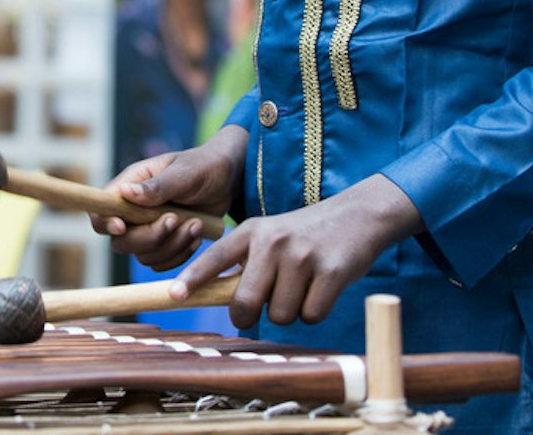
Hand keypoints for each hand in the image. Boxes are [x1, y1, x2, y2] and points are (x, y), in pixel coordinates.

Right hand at [92, 128, 244, 271]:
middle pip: (122, 241)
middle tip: (176, 219)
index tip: (123, 226)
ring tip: (196, 224)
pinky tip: (197, 234)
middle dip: (150, 237)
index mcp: (130, 186)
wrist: (229, 179)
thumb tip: (126, 193)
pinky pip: (163, 263)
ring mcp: (149, 229)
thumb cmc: (204, 166)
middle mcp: (134, 210)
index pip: (101, 210)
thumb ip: (157, 186)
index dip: (105, 223)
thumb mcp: (185, 172)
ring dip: (172, 245)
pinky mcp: (166, 243)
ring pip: (144, 255)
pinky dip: (181, 255)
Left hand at [178, 173, 424, 328]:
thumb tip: (225, 302)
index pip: (215, 257)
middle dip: (249, 315)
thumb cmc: (306, 235)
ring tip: (301, 285)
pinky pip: (310, 315)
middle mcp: (272, 241)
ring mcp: (302, 256)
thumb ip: (247, 262)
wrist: (357, 216)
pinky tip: (321, 288)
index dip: (193, 278)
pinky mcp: (331, 272)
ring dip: (289, 311)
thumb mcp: (271, 235)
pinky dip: (315, 311)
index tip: (175, 295)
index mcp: (252, 231)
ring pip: (280, 314)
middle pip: (245, 302)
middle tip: (262, 307)